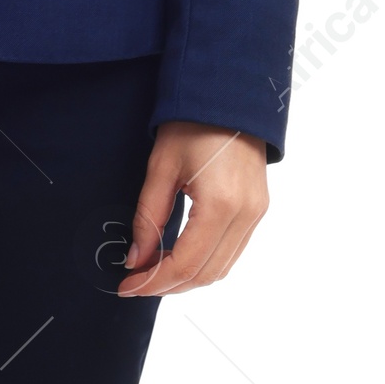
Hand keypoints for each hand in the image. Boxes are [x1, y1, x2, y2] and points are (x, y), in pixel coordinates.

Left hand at [116, 119, 267, 297]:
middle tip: (136, 282)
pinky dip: (204, 263)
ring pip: (222, 269)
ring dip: (187, 278)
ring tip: (154, 271)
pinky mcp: (257, 210)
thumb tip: (136, 260)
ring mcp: (256, 213)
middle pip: (206, 273)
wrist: (229, 97)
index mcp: (221, 204)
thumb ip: (148, 217)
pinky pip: (232, 251)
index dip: (154, 282)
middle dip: (168, 285)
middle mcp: (245, 214)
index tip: (127, 286)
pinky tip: (178, 256)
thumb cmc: (193, 124)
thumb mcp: (160, 167)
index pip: (186, 264)